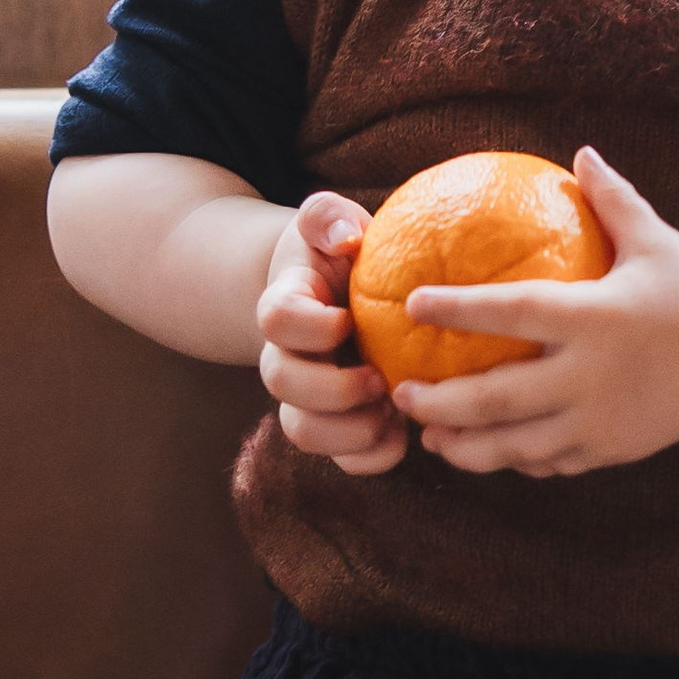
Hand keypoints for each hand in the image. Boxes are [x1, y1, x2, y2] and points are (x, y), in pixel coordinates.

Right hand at [255, 188, 406, 474]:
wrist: (334, 293)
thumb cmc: (342, 251)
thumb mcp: (330, 221)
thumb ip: (326, 216)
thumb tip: (347, 237)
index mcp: (286, 305)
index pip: (274, 319)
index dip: (309, 326)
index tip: (347, 318)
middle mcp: (287, 355)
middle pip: (279, 383)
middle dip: (331, 388)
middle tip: (379, 376)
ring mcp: (308, 397)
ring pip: (302, 431)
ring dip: (349, 430)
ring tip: (391, 410)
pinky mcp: (338, 425)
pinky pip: (344, 461)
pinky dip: (374, 457)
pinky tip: (404, 435)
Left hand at [392, 144, 678, 475]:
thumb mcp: (659, 243)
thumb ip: (615, 201)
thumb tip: (580, 154)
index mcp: (597, 319)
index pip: (513, 312)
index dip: (459, 309)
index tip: (414, 303)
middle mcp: (592, 377)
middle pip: (497, 398)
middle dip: (439, 401)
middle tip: (400, 390)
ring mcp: (599, 422)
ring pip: (515, 446)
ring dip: (463, 446)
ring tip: (427, 437)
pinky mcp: (609, 451)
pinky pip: (548, 462)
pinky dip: (511, 460)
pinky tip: (484, 452)